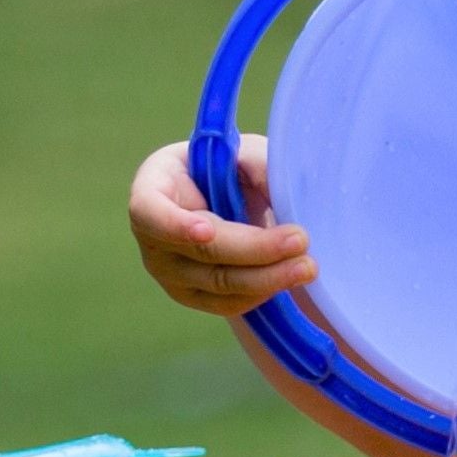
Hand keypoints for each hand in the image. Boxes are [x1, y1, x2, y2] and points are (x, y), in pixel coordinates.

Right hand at [128, 136, 312, 317]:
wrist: (225, 200)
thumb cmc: (228, 168)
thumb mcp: (241, 152)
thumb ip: (257, 164)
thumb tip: (281, 192)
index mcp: (152, 190)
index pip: (149, 212)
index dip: (175, 225)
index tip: (207, 230)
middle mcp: (152, 238)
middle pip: (202, 253)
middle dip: (254, 249)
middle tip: (300, 240)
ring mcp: (170, 274)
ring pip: (220, 284)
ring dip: (268, 277)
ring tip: (307, 266)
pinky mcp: (193, 298)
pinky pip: (229, 304)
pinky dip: (263, 291)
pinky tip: (291, 275)